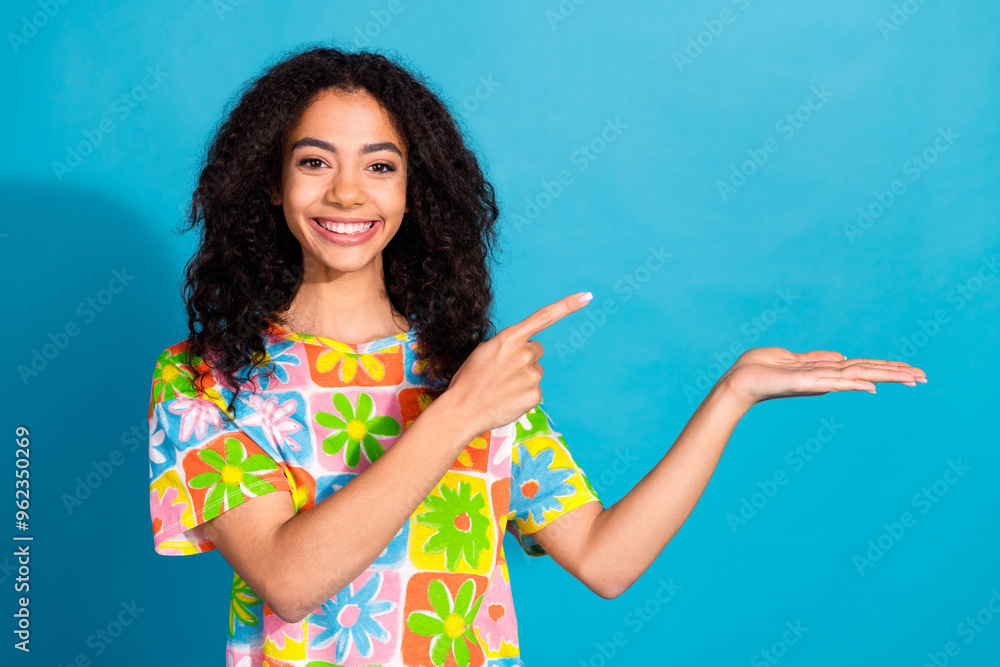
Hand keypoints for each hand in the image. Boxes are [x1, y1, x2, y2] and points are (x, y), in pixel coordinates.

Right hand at [443, 292, 592, 434]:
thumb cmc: (470, 380)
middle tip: (502, 372)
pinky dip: (523, 395)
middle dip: (524, 359)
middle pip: (536, 350)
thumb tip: (525, 349)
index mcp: (510, 337)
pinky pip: (535, 391)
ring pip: (535, 372)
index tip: (586, 296)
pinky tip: (508, 399)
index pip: (544, 317)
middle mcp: (525, 353)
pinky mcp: (536, 394)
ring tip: (502, 387)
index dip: (567, 305)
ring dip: (523, 378)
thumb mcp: (485, 351)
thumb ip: (508, 345)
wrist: (463, 409)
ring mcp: (532, 374)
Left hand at [720, 347, 927, 409]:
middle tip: (925, 378)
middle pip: (868, 372)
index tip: (912, 371)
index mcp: (824, 371)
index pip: (862, 366)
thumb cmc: (759, 370)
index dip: (887, 368)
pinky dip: (852, 383)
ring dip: (885, 377)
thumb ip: (816, 357)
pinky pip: (831, 382)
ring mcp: (816, 381)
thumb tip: (840, 356)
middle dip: (896, 374)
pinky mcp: (803, 383)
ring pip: (857, 376)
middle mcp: (825, 378)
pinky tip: (870, 386)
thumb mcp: (792, 358)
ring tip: (912, 378)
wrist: (737, 380)